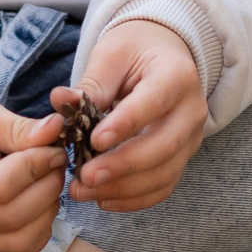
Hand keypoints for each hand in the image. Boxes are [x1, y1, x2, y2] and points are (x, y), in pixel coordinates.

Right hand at [0, 89, 68, 251]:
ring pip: (18, 242)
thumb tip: (56, 129)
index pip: (0, 186)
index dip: (37, 168)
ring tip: (49, 181)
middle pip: (12, 217)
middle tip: (58, 163)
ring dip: (47, 213)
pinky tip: (40, 203)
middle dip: (47, 189)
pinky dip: (38, 232)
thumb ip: (18, 128)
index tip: (54, 149)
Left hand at [60, 19, 208, 212]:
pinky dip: (134, 199)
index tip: (94, 141)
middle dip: (122, 166)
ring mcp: (191, 139)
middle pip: (164, 146)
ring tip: (84, 190)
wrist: (163, 56)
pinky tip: (103, 199)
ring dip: (123, 188)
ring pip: (164, 173)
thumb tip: (60, 101)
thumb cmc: (135, 52)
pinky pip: (163, 187)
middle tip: (85, 176)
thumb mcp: (112, 55)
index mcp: (176, 75)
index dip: (125, 125)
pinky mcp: (182, 159)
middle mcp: (191, 110)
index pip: (154, 103)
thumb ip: (91, 83)